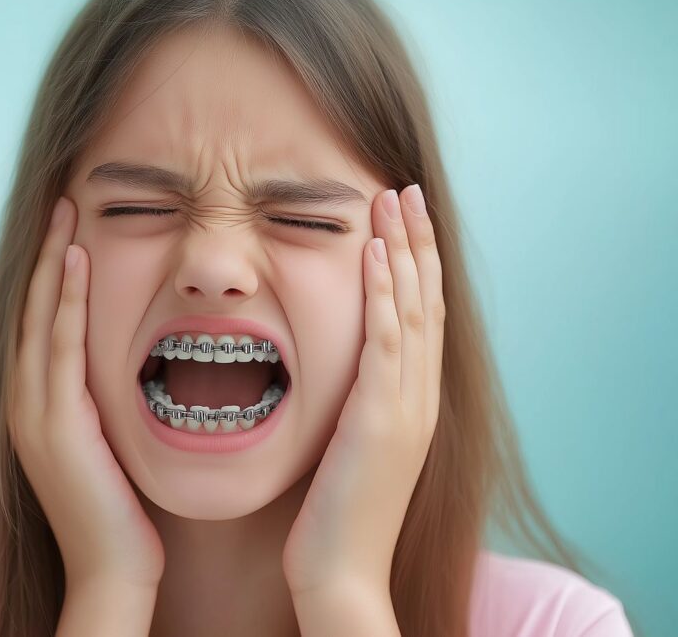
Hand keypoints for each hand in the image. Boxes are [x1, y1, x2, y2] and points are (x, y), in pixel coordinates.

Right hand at [8, 196, 164, 590]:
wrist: (112, 568)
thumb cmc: (121, 509)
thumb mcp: (106, 441)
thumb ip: (102, 400)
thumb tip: (125, 364)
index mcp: (37, 405)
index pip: (40, 323)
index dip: (49, 273)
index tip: (67, 228)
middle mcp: (24, 401)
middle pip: (31, 309)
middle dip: (44, 252)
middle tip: (61, 200)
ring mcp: (33, 411)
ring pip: (39, 316)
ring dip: (51, 260)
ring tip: (65, 211)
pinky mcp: (55, 422)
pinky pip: (61, 345)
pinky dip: (64, 299)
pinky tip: (74, 260)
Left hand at [282, 184, 445, 597]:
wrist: (339, 572)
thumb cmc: (334, 515)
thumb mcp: (351, 447)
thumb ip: (355, 406)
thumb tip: (338, 372)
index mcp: (411, 402)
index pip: (420, 317)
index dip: (414, 264)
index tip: (400, 219)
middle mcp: (419, 397)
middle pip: (426, 301)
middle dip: (416, 241)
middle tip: (404, 188)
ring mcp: (405, 406)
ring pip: (413, 309)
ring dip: (403, 248)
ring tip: (392, 197)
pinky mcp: (381, 417)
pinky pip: (387, 339)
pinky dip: (385, 291)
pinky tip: (374, 251)